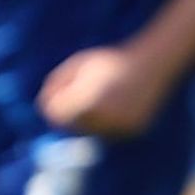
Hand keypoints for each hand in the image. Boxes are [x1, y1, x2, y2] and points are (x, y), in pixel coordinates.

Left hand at [37, 44, 175, 138]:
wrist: (152, 64)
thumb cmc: (110, 61)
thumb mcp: (77, 65)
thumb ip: (57, 83)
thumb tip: (43, 103)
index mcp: (87, 102)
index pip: (57, 116)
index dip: (54, 106)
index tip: (58, 97)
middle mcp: (103, 118)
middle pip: (73, 125)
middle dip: (72, 113)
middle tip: (85, 94)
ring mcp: (119, 126)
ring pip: (92, 131)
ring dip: (89, 120)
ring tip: (101, 98)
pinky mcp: (132, 131)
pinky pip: (110, 132)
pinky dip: (108, 123)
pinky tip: (116, 105)